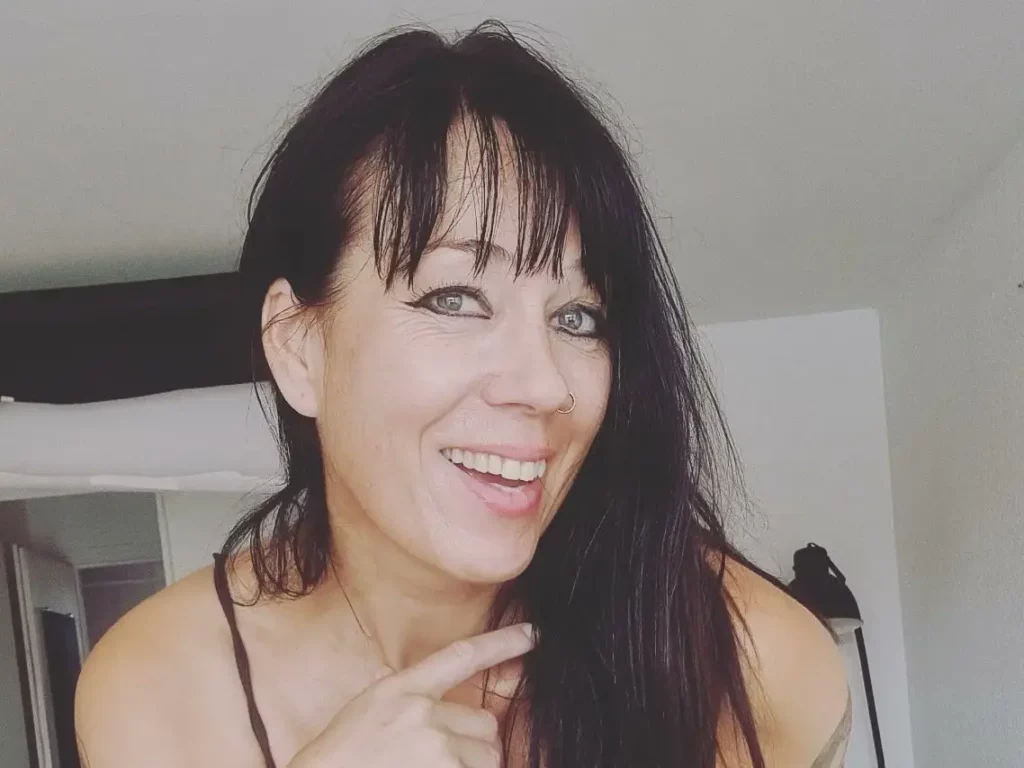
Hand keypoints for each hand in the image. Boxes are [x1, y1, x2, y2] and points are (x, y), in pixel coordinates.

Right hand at [288, 623, 535, 767]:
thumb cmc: (340, 760)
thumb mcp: (369, 713)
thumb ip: (407, 702)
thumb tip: (445, 706)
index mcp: (400, 690)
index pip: (462, 656)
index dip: (502, 643)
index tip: (533, 634)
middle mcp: (422, 713)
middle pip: (486, 723)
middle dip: (473, 744)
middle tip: (438, 760)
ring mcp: (436, 747)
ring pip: (489, 756)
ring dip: (472, 767)